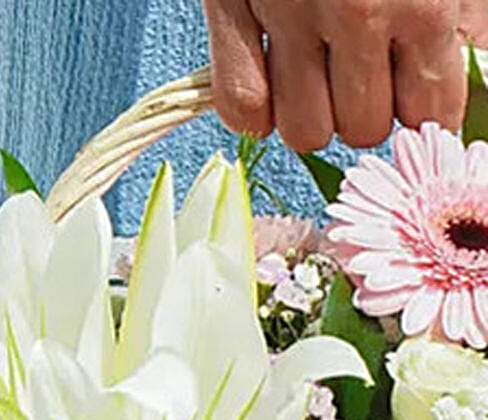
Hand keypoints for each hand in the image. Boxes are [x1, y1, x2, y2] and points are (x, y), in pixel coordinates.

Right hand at [203, 0, 487, 150]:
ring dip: (312, 117)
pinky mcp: (231, 9)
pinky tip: (270, 88)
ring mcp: (288, 18)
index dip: (422, 108)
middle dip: (366, 111)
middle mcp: (357, 15)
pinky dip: (253, 113)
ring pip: (304, 132)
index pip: (429, 108)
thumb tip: (475, 57)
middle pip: (362, 128)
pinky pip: (241, 104)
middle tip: (362, 75)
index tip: (411, 94)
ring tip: (316, 79)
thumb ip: (467, 7)